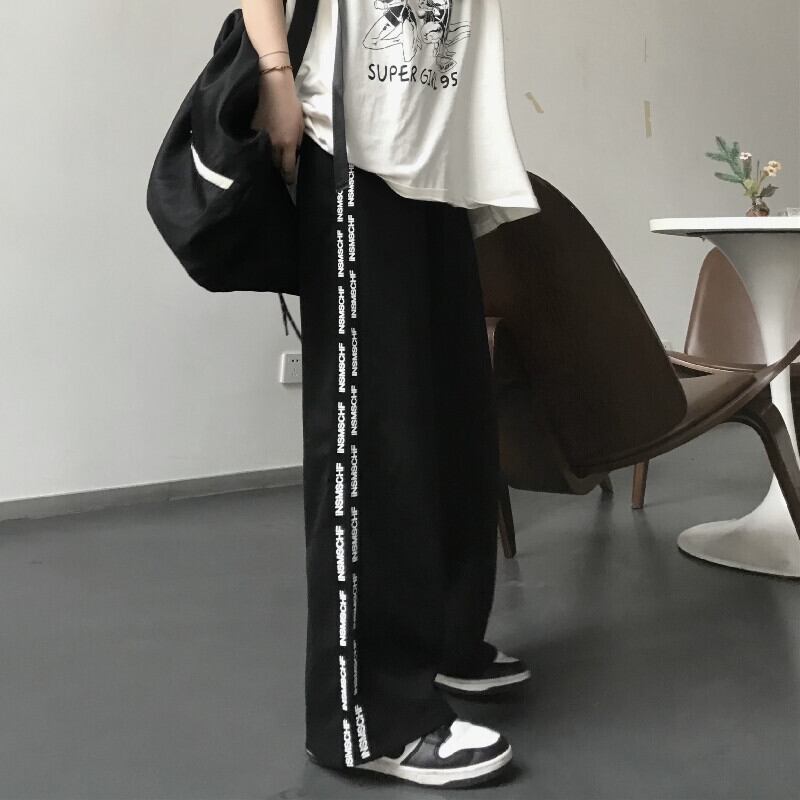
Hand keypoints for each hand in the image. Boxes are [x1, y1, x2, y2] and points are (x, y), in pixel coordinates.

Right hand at [251, 69, 304, 183]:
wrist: (273, 87)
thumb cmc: (290, 104)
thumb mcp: (300, 126)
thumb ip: (297, 143)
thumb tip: (294, 154)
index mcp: (287, 144)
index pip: (287, 168)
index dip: (289, 177)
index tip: (289, 182)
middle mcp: (273, 145)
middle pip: (274, 165)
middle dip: (278, 170)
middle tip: (281, 170)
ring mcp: (260, 138)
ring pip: (264, 157)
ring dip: (268, 160)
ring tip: (271, 161)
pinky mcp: (251, 131)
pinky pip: (256, 145)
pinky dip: (259, 148)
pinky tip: (260, 147)